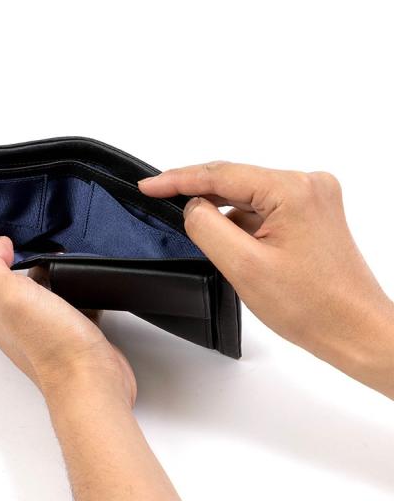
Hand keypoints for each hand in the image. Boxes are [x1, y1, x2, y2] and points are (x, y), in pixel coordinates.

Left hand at [0, 211, 135, 406]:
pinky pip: (42, 284)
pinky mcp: (56, 317)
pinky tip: (53, 258)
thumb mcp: (8, 297)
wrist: (91, 380)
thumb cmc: (53, 344)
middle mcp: (1, 309)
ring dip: (4, 253)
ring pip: (9, 274)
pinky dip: (42, 267)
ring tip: (4, 233)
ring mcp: (28, 315)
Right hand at [139, 162, 393, 397]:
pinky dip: (242, 222)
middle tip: (159, 200)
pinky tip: (236, 245)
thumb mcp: (244, 267)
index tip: (149, 185)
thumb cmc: (315, 307)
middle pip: (234, 180)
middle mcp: (307, 184)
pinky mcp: (311, 211)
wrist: (355, 330)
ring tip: (215, 244)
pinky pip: (262, 206)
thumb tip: (192, 206)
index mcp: (293, 190)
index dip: (178, 179)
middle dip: (198, 194)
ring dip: (223, 213)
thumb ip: (207, 227)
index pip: (220, 174)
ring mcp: (311, 197)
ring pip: (246, 195)